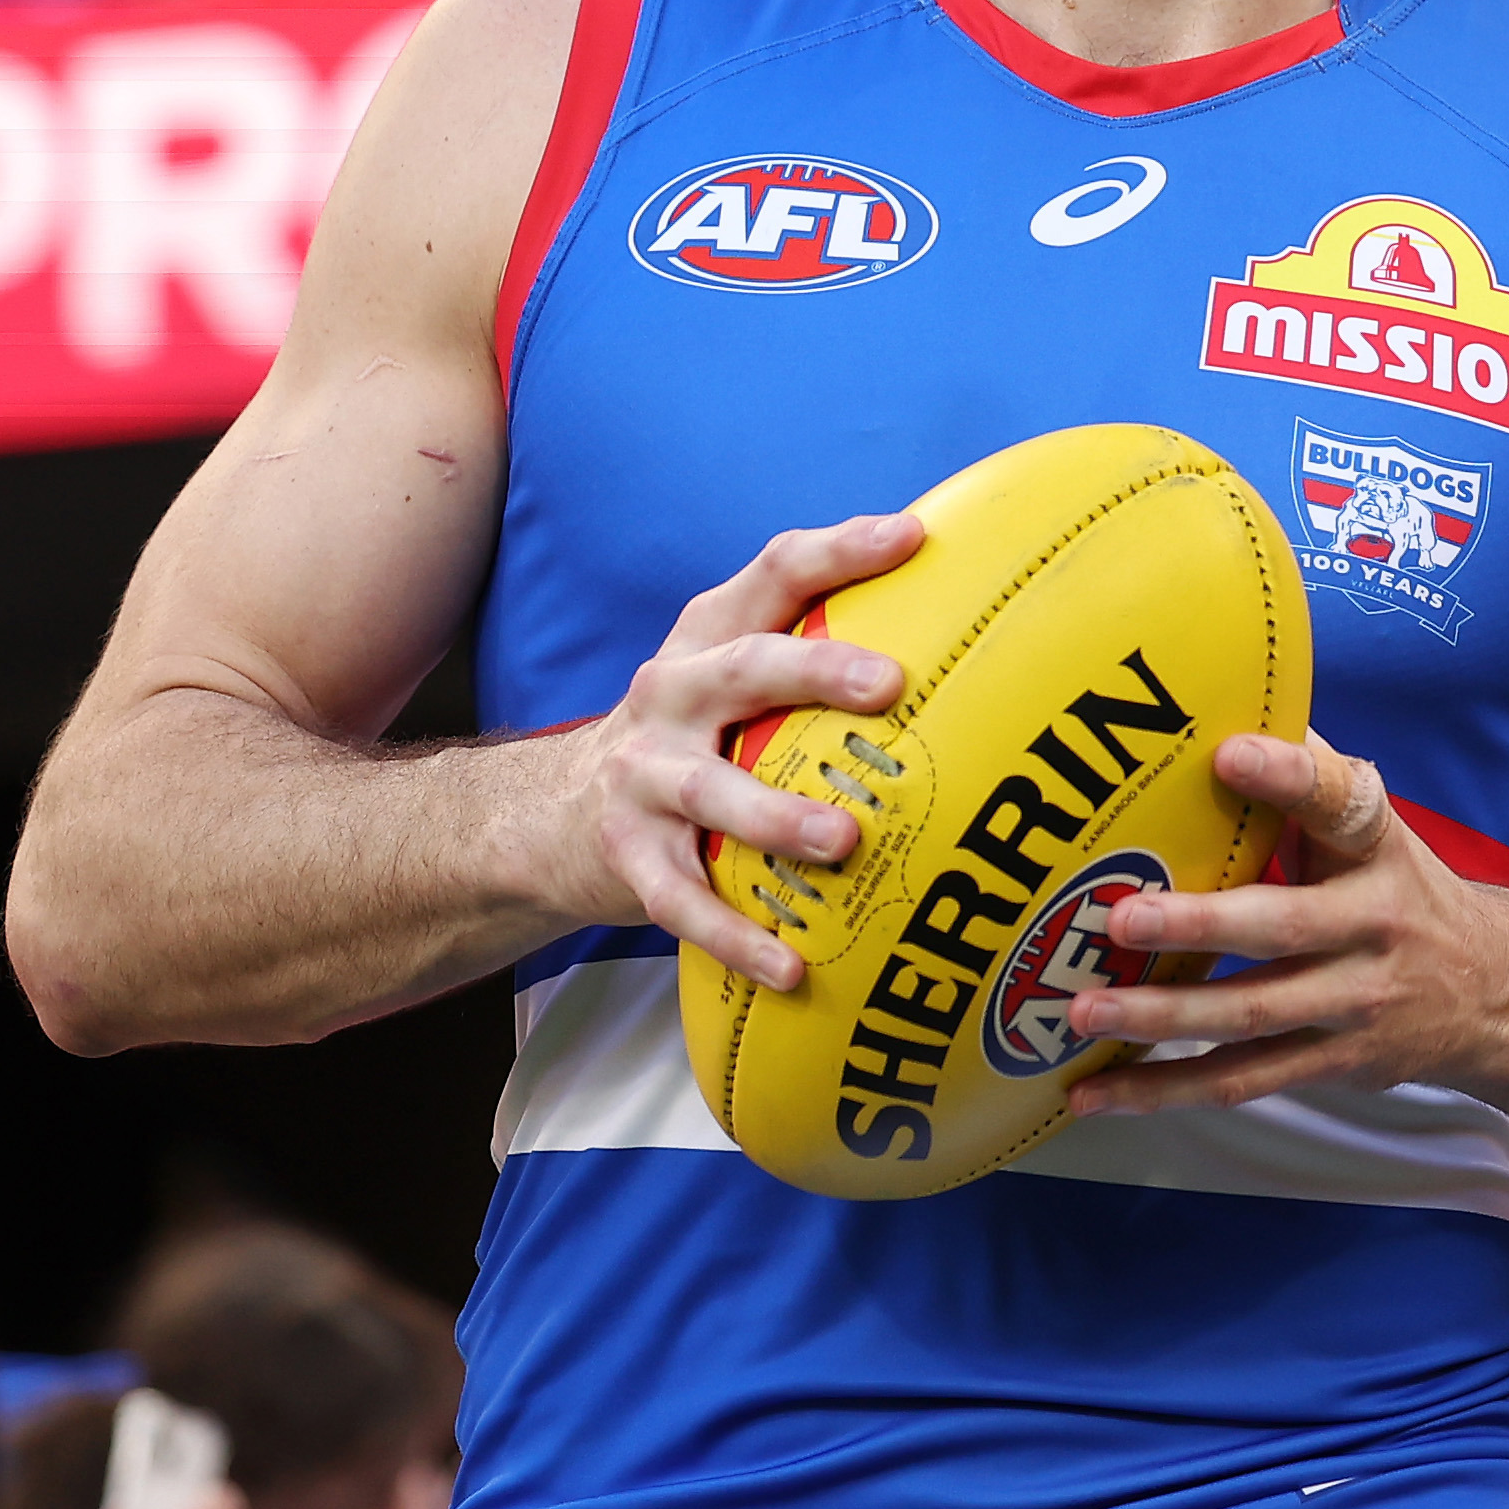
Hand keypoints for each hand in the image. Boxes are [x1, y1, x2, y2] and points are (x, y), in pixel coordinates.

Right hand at [537, 513, 923, 992]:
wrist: (549, 818)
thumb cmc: (688, 739)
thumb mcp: (728, 680)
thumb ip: (809, 654)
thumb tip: (959, 632)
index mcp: (708, 639)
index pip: (773, 574)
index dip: (840, 551)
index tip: (912, 538)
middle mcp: (670, 693)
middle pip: (743, 669)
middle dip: (815, 671)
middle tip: (889, 685)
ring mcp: (642, 776)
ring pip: (709, 791)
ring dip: (776, 816)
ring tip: (842, 841)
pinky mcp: (628, 857)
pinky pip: (683, 902)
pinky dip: (735, 936)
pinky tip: (790, 969)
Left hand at [1061, 733, 1508, 1114]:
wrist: (1499, 994)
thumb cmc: (1404, 891)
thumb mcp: (1376, 829)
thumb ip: (1309, 777)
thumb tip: (1230, 696)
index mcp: (1378, 847)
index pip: (1341, 802)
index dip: (1289, 775)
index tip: (1228, 752)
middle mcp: (1373, 926)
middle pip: (1282, 926)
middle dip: (1196, 924)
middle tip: (1118, 918)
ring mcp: (1356, 1004)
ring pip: (1253, 1015)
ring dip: (1163, 1020)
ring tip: (1084, 1014)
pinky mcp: (1336, 1064)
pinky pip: (1243, 1081)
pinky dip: (1167, 1090)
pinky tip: (1097, 1092)